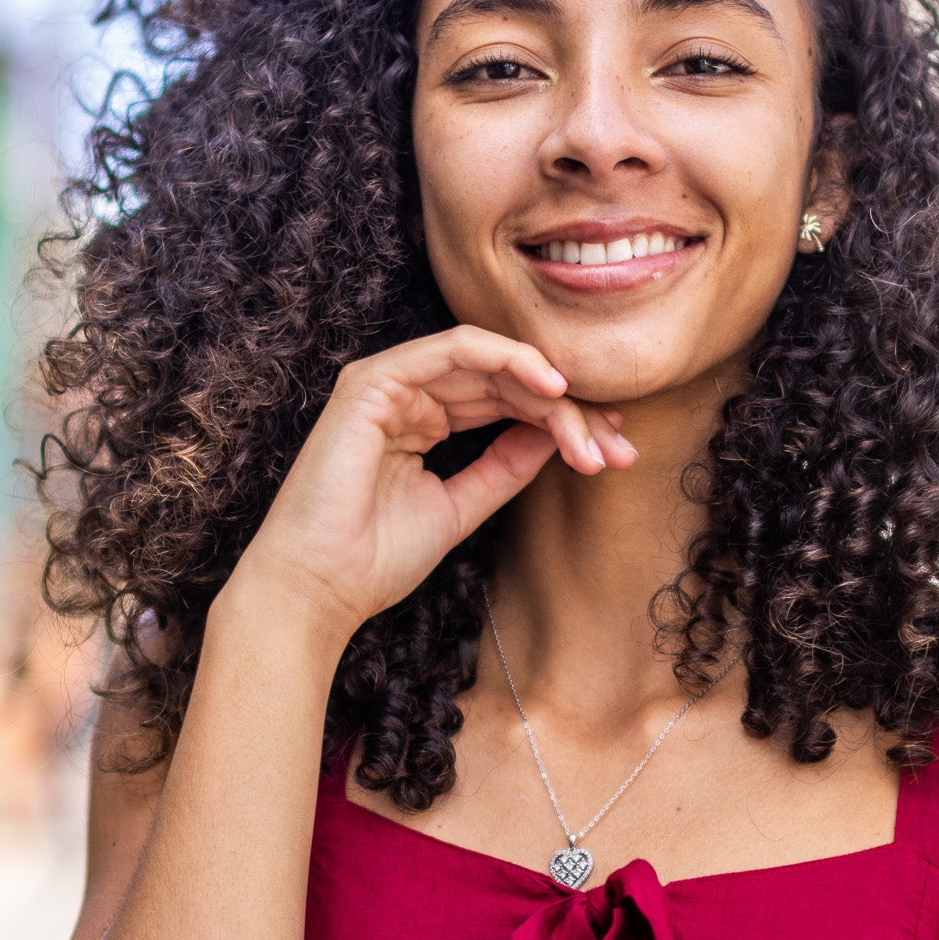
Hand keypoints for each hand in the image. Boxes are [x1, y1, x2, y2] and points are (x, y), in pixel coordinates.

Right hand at [228, 326, 636, 645]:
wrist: (319, 589)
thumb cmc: (374, 560)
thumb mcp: (462, 507)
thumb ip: (505, 466)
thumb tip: (559, 435)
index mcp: (423, 420)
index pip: (506, 403)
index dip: (564, 421)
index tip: (615, 452)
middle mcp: (408, 394)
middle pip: (506, 382)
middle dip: (570, 411)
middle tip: (619, 446)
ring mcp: (388, 382)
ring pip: (489, 363)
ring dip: (548, 393)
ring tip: (591, 430)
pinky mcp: (373, 382)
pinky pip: (453, 349)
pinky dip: (506, 358)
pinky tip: (549, 387)